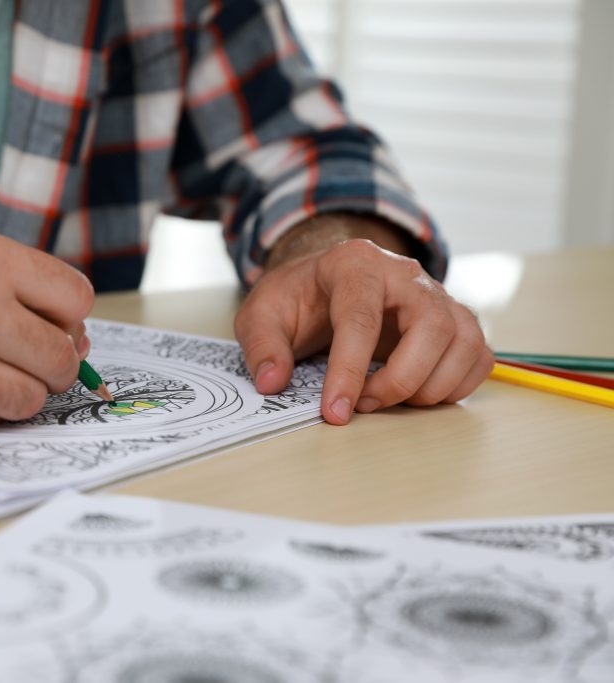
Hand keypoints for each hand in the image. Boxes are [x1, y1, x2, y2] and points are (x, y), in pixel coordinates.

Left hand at [234, 217, 493, 424]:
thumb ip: (262, 346)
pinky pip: (478, 355)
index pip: (361, 318)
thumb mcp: (260, 314)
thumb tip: (273, 382)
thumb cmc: (296, 298)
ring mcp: (437, 295)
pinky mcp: (454, 320)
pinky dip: (456, 386)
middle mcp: (405, 274)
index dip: (349, 370)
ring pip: (463, 341)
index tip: (335, 411)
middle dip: (399, 380)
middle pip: (430, 327)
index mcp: (354, 264)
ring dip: (430, 387)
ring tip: (386, 401)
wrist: (322, 283)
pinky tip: (417, 395)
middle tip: (363, 406)